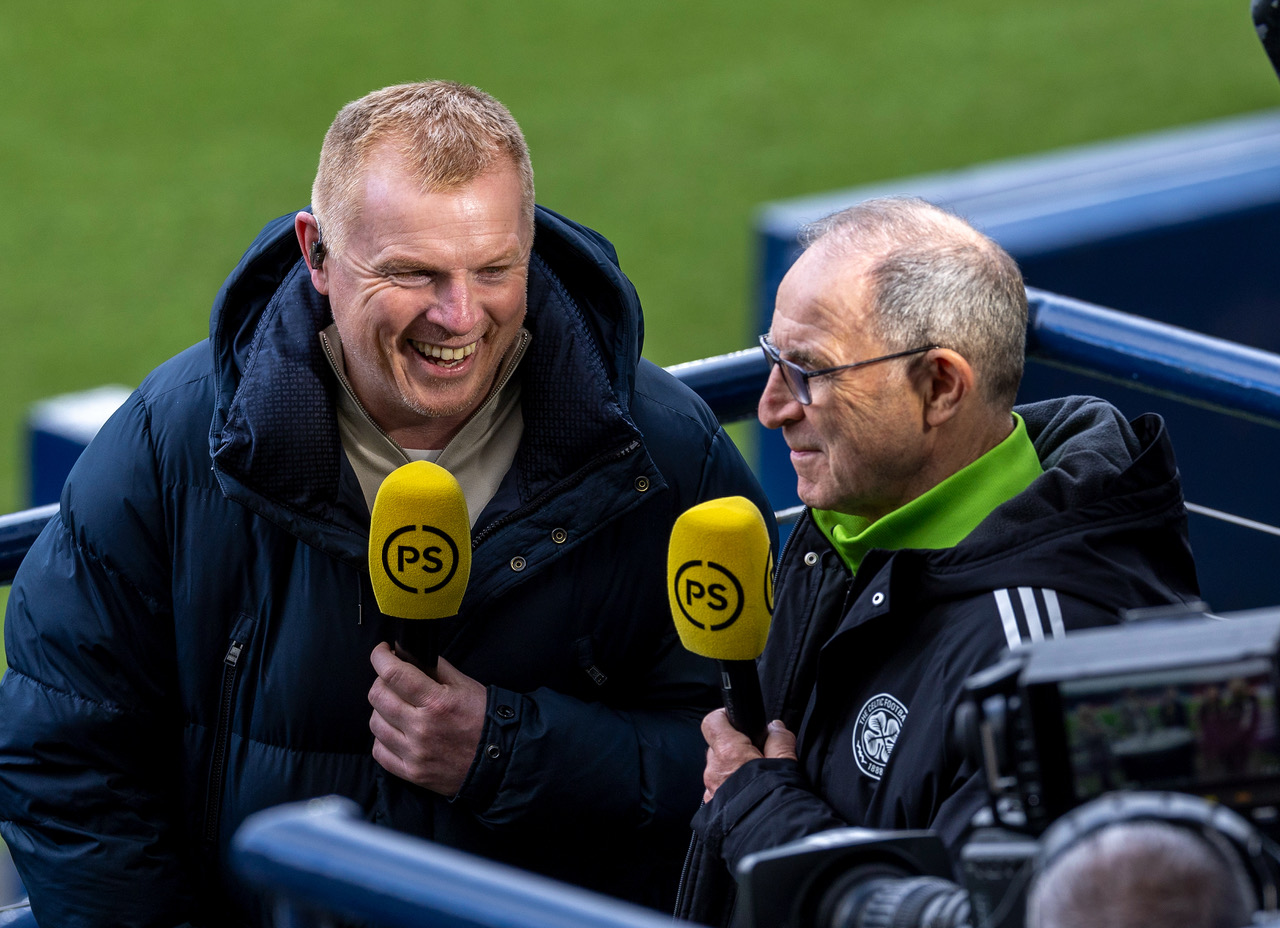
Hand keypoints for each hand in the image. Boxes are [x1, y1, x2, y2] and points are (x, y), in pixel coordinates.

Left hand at [368, 642, 486, 796]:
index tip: (382, 651)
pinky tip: (396, 730)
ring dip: (381, 709)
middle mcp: (421, 728)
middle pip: (377, 696)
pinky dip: (383, 737)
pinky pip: (379, 751)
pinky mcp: (412, 773)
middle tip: (392, 678)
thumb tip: (408, 654)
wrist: (500, 759)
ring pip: (375, 723)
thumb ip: (435, 667)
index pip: (394, 673)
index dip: (381, 657)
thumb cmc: (484, 718)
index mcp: (436, 702)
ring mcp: (414, 753)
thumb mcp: (465, 685)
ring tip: (397, 705)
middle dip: (381, 679)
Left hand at [701, 709, 796, 801]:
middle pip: (716, 747)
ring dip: (731, 771)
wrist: (767, 841)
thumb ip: (780, 740)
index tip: (736, 720)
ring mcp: (710, 790)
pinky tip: (746, 797)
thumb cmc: (775, 800)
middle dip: (733, 747)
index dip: (723, 718)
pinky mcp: (710, 809)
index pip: (713, 722)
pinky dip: (728, 790)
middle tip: (755, 754)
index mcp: (729, 752)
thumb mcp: (785, 764)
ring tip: (753, 780)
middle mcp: (713, 769)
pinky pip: (716, 791)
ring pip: (717, 771)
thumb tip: (775, 728)